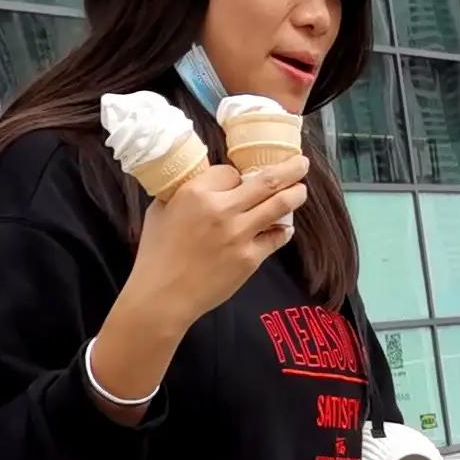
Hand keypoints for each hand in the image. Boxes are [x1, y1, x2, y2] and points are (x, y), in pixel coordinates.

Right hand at [86, 162, 313, 415]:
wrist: (163, 296)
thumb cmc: (156, 253)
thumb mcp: (161, 210)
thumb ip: (183, 193)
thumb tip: (200, 183)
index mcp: (196, 192)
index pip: (231, 172)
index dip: (237, 176)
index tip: (239, 181)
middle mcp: (222, 209)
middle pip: (266, 180)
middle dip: (289, 169)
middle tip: (302, 163)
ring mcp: (240, 234)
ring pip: (278, 206)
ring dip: (296, 194)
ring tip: (302, 189)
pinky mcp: (250, 258)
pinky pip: (275, 238)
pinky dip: (283, 230)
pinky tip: (285, 227)